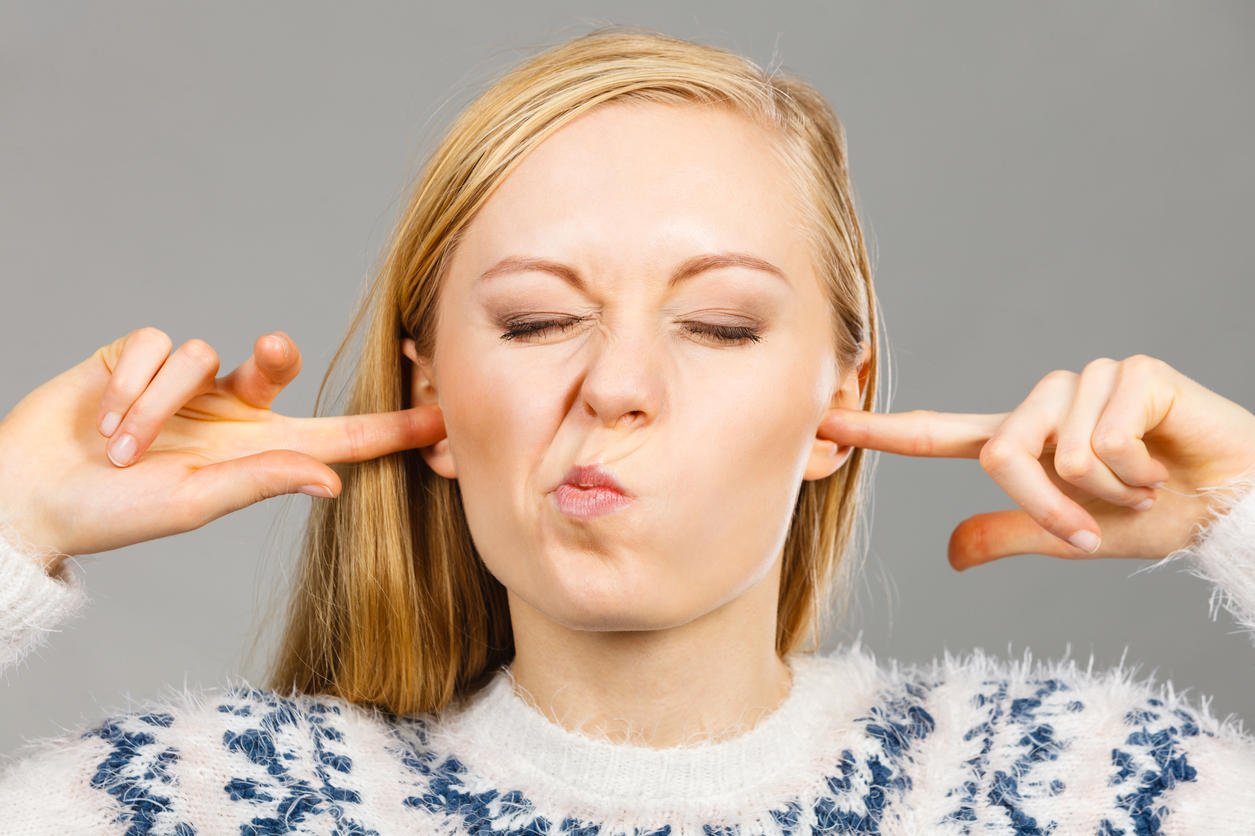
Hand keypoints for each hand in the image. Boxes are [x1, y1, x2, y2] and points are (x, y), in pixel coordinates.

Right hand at [0, 327, 443, 565]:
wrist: (32, 497)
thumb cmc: (118, 512)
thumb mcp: (195, 502)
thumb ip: (262, 480)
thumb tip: (333, 480)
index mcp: (255, 452)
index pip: (335, 436)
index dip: (387, 427)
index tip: (441, 416)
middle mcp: (228, 411)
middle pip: (275, 366)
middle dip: (274, 356)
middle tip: (272, 351)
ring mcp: (184, 384)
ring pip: (201, 355)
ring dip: (158, 404)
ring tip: (121, 448)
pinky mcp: (138, 358)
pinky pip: (155, 345)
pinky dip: (131, 385)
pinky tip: (104, 420)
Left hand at [820, 354, 1254, 570]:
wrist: (1231, 508)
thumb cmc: (1156, 515)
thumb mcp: (1073, 535)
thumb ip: (1011, 533)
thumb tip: (949, 554)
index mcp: (1024, 439)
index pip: (940, 433)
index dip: (882, 431)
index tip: (827, 422)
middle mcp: (1046, 403)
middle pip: (1000, 453)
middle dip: (1049, 505)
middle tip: (1096, 521)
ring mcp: (1088, 381)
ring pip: (1057, 452)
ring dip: (1106, 492)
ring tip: (1143, 482)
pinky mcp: (1133, 372)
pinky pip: (1106, 440)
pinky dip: (1137, 473)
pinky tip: (1164, 463)